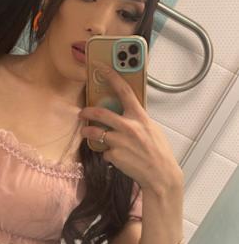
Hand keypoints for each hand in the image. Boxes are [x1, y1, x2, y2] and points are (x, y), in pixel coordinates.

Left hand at [77, 60, 181, 191]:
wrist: (160, 175)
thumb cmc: (159, 153)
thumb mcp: (152, 130)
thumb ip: (138, 120)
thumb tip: (127, 114)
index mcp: (140, 117)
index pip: (124, 91)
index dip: (111, 77)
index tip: (100, 68)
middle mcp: (129, 127)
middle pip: (101, 113)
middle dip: (88, 112)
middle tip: (82, 112)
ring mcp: (120, 142)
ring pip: (96, 133)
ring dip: (88, 132)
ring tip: (86, 132)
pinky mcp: (113, 155)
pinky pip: (105, 152)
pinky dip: (108, 154)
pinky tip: (116, 158)